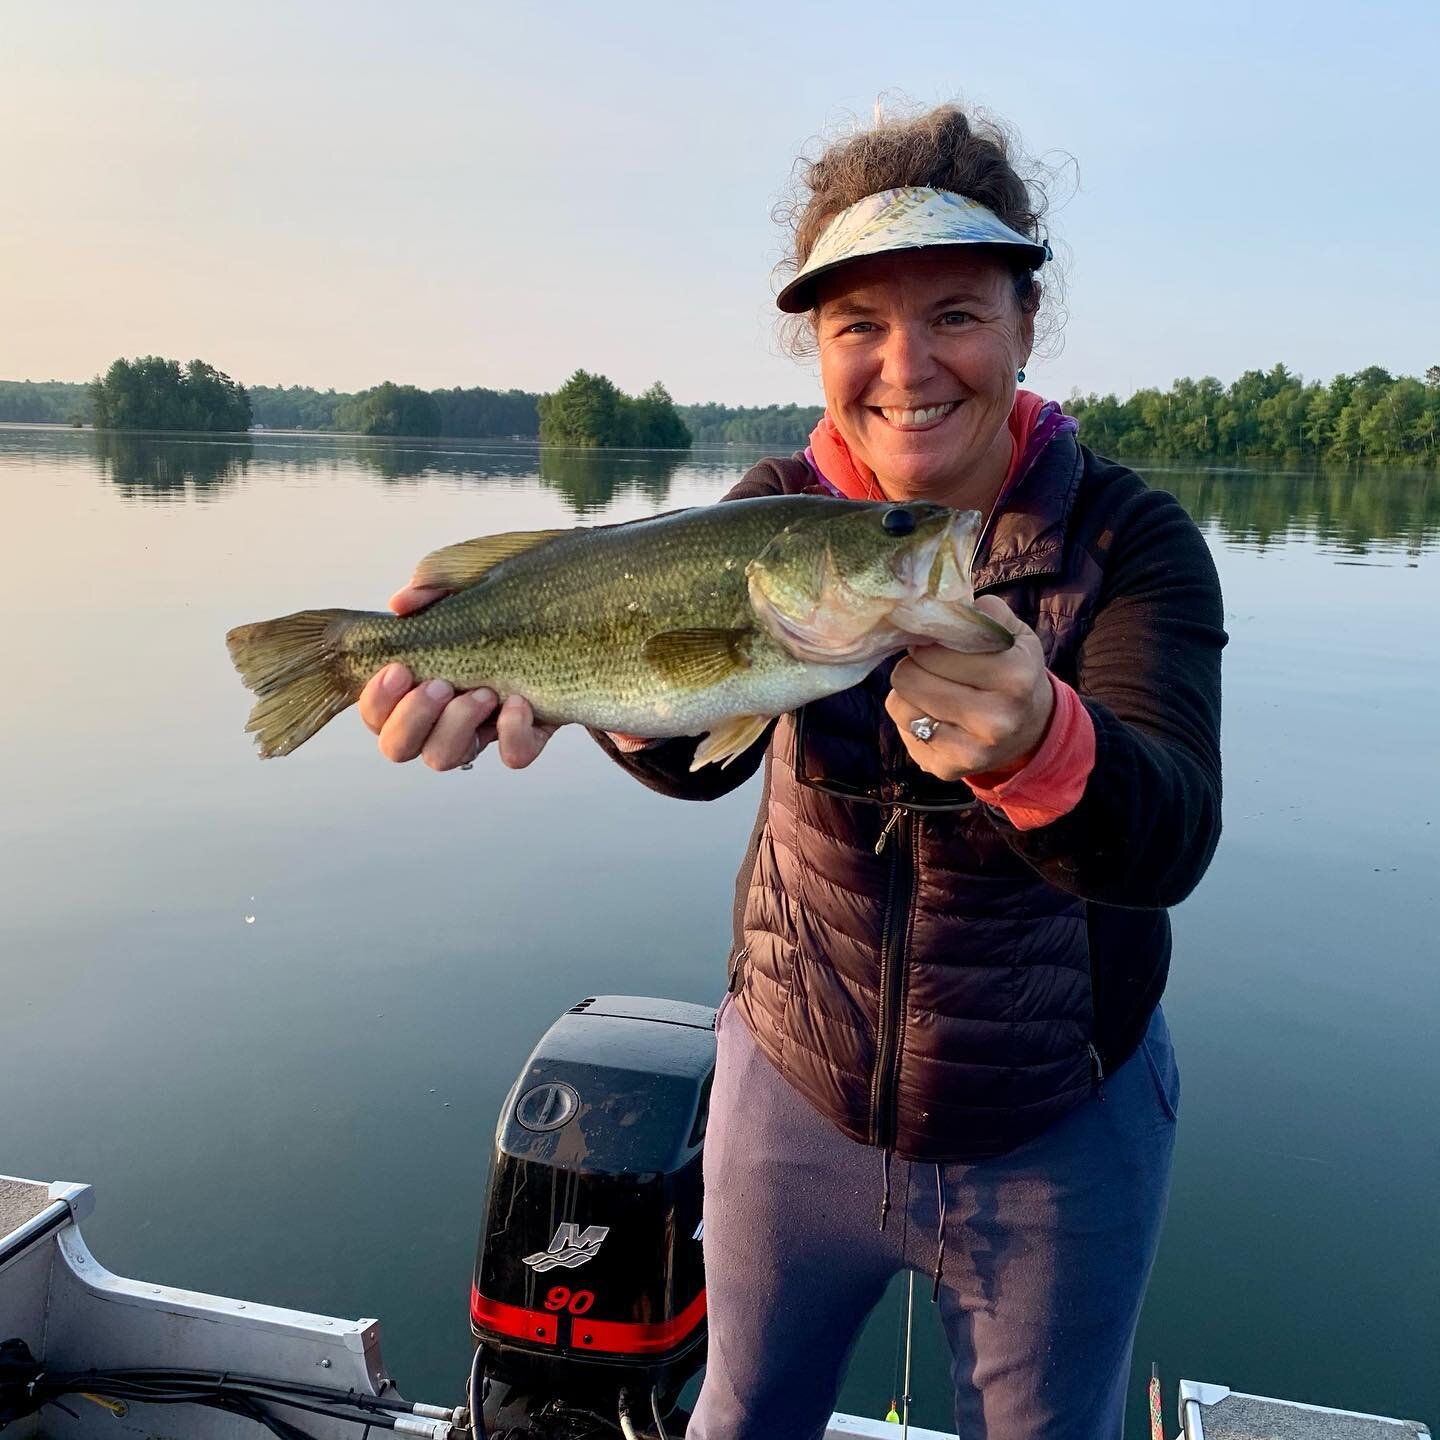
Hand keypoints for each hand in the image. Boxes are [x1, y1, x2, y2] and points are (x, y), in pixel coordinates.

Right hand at [356, 583, 559, 770]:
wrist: (568, 614)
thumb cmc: (503, 602)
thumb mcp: (466, 580)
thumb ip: (430, 585)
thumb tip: (400, 604)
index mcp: (413, 685)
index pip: (375, 713)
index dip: (378, 700)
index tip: (401, 668)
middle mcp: (438, 716)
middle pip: (397, 747)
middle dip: (413, 717)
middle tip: (442, 684)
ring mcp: (479, 730)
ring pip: (442, 758)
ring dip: (456, 726)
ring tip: (483, 692)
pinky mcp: (525, 735)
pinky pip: (512, 756)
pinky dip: (512, 733)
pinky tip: (519, 701)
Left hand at [885, 596, 1053, 781]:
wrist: (1030, 728)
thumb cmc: (1013, 669)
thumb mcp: (1013, 633)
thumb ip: (982, 612)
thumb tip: (938, 605)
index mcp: (1013, 677)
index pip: (932, 650)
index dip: (928, 641)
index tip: (938, 644)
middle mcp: (995, 720)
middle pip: (908, 677)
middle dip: (915, 665)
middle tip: (933, 666)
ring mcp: (970, 751)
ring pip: (899, 704)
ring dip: (909, 692)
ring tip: (935, 689)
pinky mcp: (946, 770)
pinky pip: (903, 731)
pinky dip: (912, 719)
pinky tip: (936, 716)